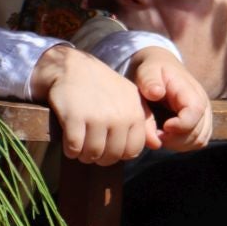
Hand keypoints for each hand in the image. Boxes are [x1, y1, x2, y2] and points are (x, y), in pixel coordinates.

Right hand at [29, 46, 159, 164]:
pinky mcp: (74, 118)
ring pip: (92, 154)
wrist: (72, 67)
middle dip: (100, 158)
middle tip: (91, 150)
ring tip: (80, 147)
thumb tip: (156, 145)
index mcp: (134, 113)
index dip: (119, 154)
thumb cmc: (103, 86)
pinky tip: (69, 143)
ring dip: (84, 155)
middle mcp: (118, 116)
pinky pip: (74, 148)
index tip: (109, 148)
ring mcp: (97, 118)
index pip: (132, 151)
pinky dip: (70, 150)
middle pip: (112, 156)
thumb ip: (145, 121)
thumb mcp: (130, 98)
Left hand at [131, 48, 213, 151]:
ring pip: (199, 140)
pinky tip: (167, 137)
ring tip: (159, 134)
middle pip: (198, 132)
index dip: (181, 125)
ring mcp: (205, 115)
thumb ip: (149, 82)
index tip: (162, 127)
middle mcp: (203, 103)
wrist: (162, 68)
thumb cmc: (153, 71)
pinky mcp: (202, 124)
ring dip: (178, 144)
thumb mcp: (147, 71)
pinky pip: (198, 142)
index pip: (196, 112)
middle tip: (154, 133)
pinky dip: (182, 145)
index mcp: (190, 90)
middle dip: (174, 139)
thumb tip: (156, 93)